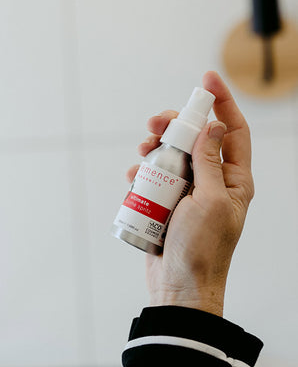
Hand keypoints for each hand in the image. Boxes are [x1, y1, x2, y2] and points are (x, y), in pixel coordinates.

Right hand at [127, 71, 253, 316]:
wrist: (179, 286)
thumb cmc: (201, 249)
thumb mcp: (211, 201)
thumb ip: (211, 163)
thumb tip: (213, 127)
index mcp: (233, 181)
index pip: (233, 132)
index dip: (222, 103)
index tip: (206, 80)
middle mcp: (212, 183)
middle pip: (195, 141)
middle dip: (175, 126)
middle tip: (155, 124)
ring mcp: (188, 195)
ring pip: (172, 158)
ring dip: (155, 150)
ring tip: (142, 154)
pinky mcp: (167, 206)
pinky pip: (155, 180)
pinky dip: (143, 174)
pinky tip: (133, 178)